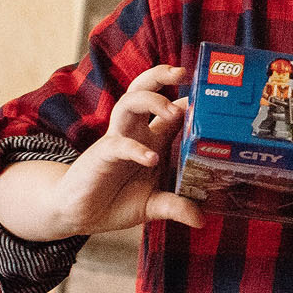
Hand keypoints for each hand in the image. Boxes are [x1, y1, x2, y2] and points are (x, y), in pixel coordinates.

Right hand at [0, 65, 205, 239]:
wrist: (79, 213)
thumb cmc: (116, 201)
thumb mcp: (153, 205)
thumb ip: (176, 207)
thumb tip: (201, 220)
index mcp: (152, 139)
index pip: (173, 110)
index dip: (191, 101)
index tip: (213, 96)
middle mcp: (135, 132)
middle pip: (144, 90)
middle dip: (161, 76)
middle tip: (183, 72)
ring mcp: (117, 140)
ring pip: (129, 103)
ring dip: (152, 101)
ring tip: (174, 112)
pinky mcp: (102, 155)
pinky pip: (119, 144)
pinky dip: (136, 149)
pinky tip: (151, 159)